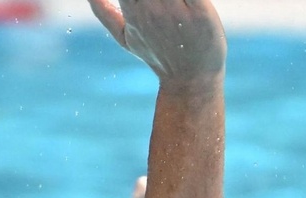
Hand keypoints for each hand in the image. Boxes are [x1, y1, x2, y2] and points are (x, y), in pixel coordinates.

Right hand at [88, 0, 226, 87]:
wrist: (191, 82)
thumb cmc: (159, 56)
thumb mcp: (124, 37)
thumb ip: (104, 12)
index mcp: (132, 9)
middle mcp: (152, 8)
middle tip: (158, 2)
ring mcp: (178, 11)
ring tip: (171, 4)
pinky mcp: (202, 13)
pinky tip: (188, 2)